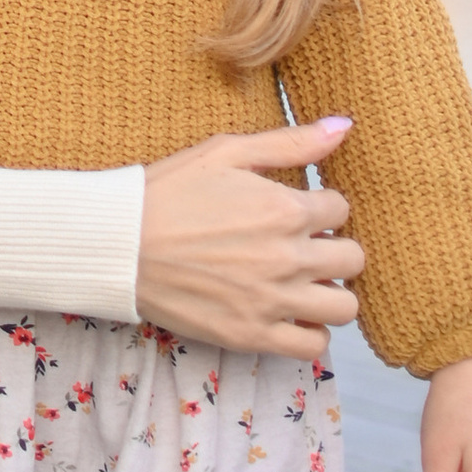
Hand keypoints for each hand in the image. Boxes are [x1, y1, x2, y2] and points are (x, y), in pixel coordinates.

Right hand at [134, 121, 364, 356]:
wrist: (119, 244)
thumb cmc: (168, 192)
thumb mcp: (226, 152)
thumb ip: (290, 142)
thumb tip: (346, 126)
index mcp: (285, 209)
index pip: (342, 209)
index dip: (322, 206)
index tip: (299, 210)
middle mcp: (288, 258)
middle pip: (353, 259)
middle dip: (334, 248)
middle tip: (305, 246)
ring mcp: (272, 301)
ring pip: (344, 308)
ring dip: (330, 292)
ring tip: (303, 282)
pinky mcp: (252, 335)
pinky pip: (314, 346)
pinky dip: (310, 331)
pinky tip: (289, 313)